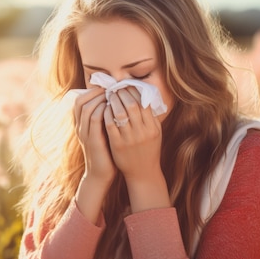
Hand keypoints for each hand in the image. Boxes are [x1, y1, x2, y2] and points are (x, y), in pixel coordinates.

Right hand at [73, 88, 116, 185]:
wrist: (101, 175)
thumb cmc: (105, 153)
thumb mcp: (102, 133)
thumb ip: (104, 119)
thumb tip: (115, 103)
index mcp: (81, 125)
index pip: (79, 101)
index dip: (90, 91)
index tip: (105, 87)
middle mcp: (80, 127)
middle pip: (80, 101)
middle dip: (94, 92)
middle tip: (109, 87)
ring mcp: (84, 134)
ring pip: (86, 108)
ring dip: (99, 98)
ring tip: (111, 94)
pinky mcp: (92, 140)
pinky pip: (94, 119)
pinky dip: (102, 110)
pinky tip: (112, 107)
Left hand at [104, 87, 169, 211]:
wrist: (142, 172)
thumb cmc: (148, 150)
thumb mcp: (155, 133)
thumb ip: (151, 116)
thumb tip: (145, 96)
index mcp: (153, 127)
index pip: (143, 103)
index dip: (134, 92)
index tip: (126, 86)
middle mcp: (142, 132)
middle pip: (131, 105)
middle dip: (122, 94)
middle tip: (115, 88)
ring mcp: (130, 139)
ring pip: (120, 113)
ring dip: (113, 102)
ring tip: (109, 96)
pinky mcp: (117, 145)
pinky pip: (110, 125)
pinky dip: (106, 114)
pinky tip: (104, 109)